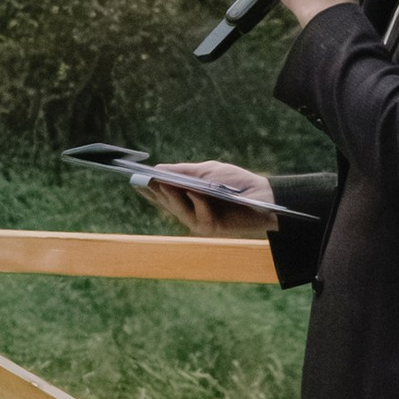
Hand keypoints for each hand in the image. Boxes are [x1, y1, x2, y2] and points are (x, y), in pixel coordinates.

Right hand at [141, 161, 275, 232]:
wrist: (262, 196)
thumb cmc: (236, 182)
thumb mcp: (207, 171)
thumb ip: (183, 172)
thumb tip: (157, 170)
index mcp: (188, 195)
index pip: (163, 194)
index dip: (150, 189)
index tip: (135, 181)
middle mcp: (190, 210)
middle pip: (167, 202)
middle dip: (157, 192)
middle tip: (146, 181)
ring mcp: (199, 220)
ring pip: (179, 210)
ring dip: (173, 197)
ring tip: (165, 184)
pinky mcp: (210, 228)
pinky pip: (199, 215)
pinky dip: (198, 203)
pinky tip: (196, 192)